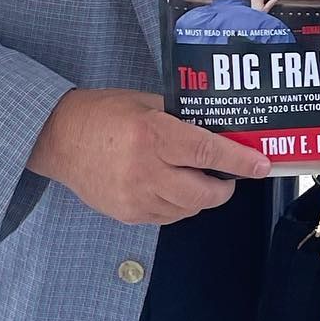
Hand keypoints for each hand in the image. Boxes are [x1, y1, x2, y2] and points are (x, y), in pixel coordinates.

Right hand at [27, 88, 270, 224]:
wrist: (58, 138)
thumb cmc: (102, 114)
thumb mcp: (145, 103)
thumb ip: (181, 117)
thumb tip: (218, 129)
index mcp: (153, 135)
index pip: (208, 153)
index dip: (240, 161)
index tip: (261, 164)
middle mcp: (145, 170)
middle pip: (204, 193)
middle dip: (223, 187)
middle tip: (228, 175)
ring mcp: (135, 197)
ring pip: (187, 209)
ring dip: (199, 196)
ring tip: (194, 177)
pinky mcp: (127, 214)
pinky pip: (167, 216)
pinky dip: (177, 204)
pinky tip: (170, 186)